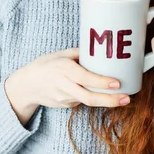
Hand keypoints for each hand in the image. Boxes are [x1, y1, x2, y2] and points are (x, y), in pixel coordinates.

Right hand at [4, 48, 129, 125]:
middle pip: (89, 97)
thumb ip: (80, 53)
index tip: (117, 83)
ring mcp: (65, 98)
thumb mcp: (61, 54)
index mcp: (64, 70)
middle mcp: (64, 86)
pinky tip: (102, 94)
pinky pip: (83, 101)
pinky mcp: (66, 105)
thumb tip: (102, 48)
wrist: (27, 85)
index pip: (84, 78)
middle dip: (110, 100)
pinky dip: (94, 97)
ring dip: (106, 101)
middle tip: (127, 99)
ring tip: (123, 99)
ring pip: (89, 101)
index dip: (101, 82)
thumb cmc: (46, 65)